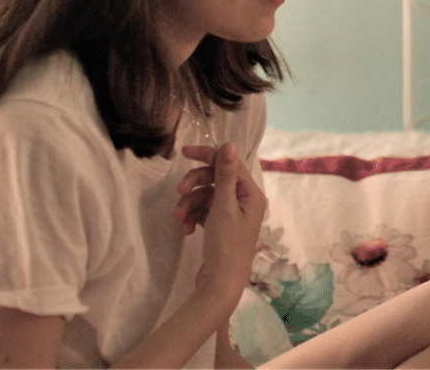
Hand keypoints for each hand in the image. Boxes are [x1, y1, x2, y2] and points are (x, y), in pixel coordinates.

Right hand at [185, 143, 265, 301]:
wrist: (220, 284)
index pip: (230, 164)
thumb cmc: (226, 245)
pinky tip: (184, 229)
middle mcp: (245, 202)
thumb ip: (225, 174)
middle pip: (216, 179)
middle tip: (179, 190)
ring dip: (189, 204)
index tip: (184, 152)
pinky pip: (203, 212)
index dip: (208, 156)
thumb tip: (230, 144)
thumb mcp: (224, 206)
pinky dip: (192, 217)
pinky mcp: (219, 227)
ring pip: (206, 197)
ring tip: (178, 217)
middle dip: (195, 184)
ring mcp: (232, 215)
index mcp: (252, 194)